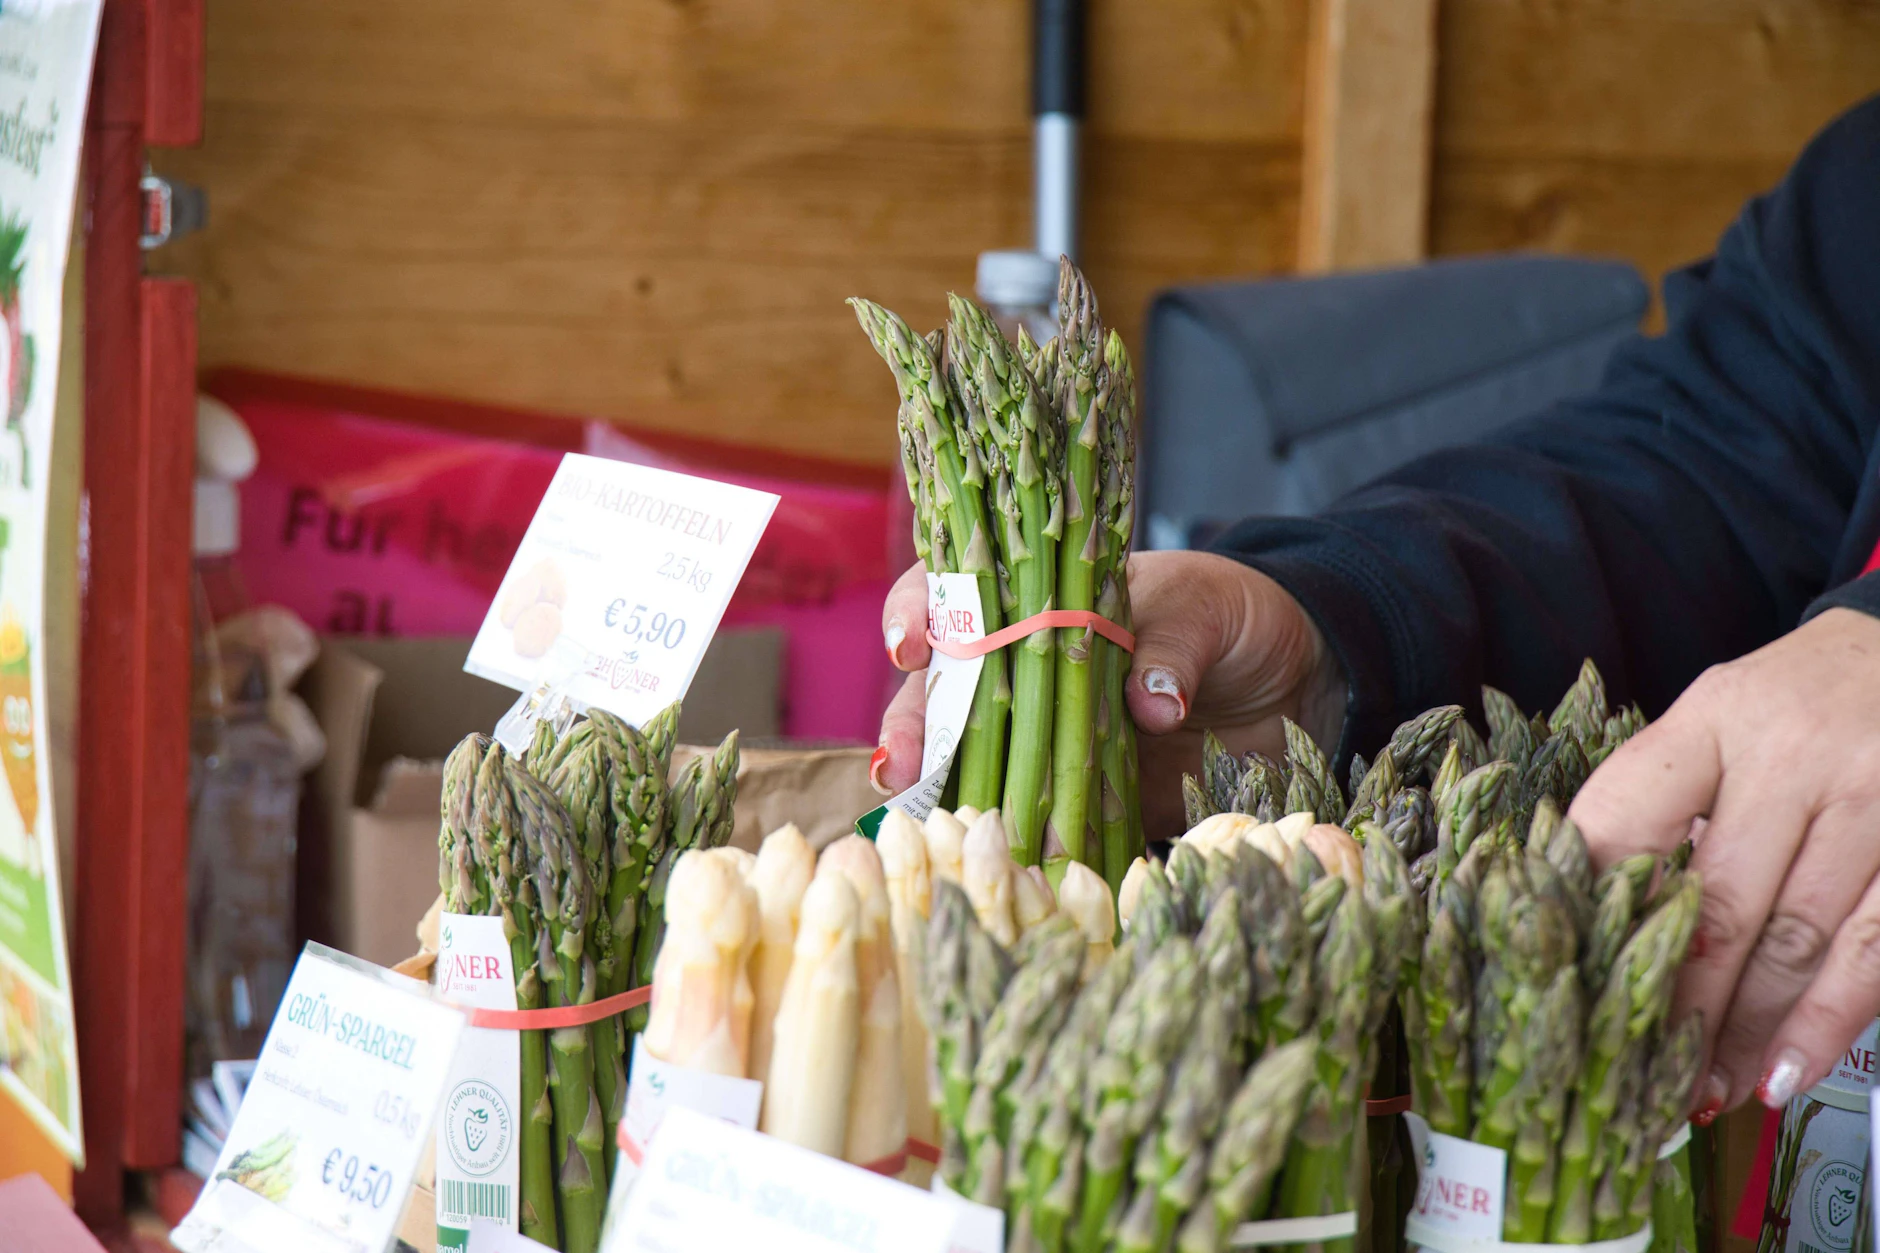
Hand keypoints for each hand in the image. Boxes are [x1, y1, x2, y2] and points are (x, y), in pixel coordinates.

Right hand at [872, 550, 1346, 834]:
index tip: (913, 645)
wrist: (1294, 682)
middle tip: (898, 768)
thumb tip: (1151, 701)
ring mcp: (1046, 742)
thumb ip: (1173, 647)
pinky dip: (1018, 855)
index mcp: (1038, 600)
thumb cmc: (1233, 620)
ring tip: (927, 830)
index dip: (918, 615)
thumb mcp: (1206, 611)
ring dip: (943, 802)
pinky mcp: (1082, 802)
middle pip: (940, 697)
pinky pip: (1038, 829)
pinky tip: (1000, 874)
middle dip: (909, 731)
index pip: (953, 596)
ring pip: (971, 770)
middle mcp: (1023, 672)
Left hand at [1569, 607, 1879, 1120]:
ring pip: (1797, 942)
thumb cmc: (1794, 703)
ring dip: (1746, 1032)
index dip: (1592, 903)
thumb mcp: (1718, 717)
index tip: (1569, 974)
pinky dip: (1828, 1022)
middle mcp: (1795, 756)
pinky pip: (1877, 952)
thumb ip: (1665, 800)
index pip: (1628, 816)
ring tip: (1706, 1089)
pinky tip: (1787, 1069)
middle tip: (1637, 1070)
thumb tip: (1594, 910)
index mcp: (1714, 720)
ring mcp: (1872, 801)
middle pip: (1719, 904)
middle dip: (1676, 1003)